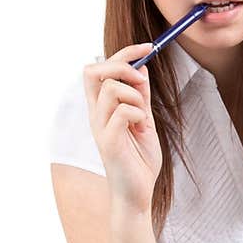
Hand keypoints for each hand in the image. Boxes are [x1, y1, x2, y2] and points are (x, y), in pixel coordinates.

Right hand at [83, 44, 162, 212]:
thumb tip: (142, 68)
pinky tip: (142, 127)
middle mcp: (95, 114)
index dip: (123, 53)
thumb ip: (140, 96)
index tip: (148, 47)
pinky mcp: (109, 141)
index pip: (99, 68)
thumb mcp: (144, 121)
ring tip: (143, 115)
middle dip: (122, 65)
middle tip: (142, 80)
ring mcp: (100, 127)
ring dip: (135, 94)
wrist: (137, 194)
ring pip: (112, 88)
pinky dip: (138, 112)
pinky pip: (123, 111)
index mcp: (101, 108)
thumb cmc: (139, 161)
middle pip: (93, 70)